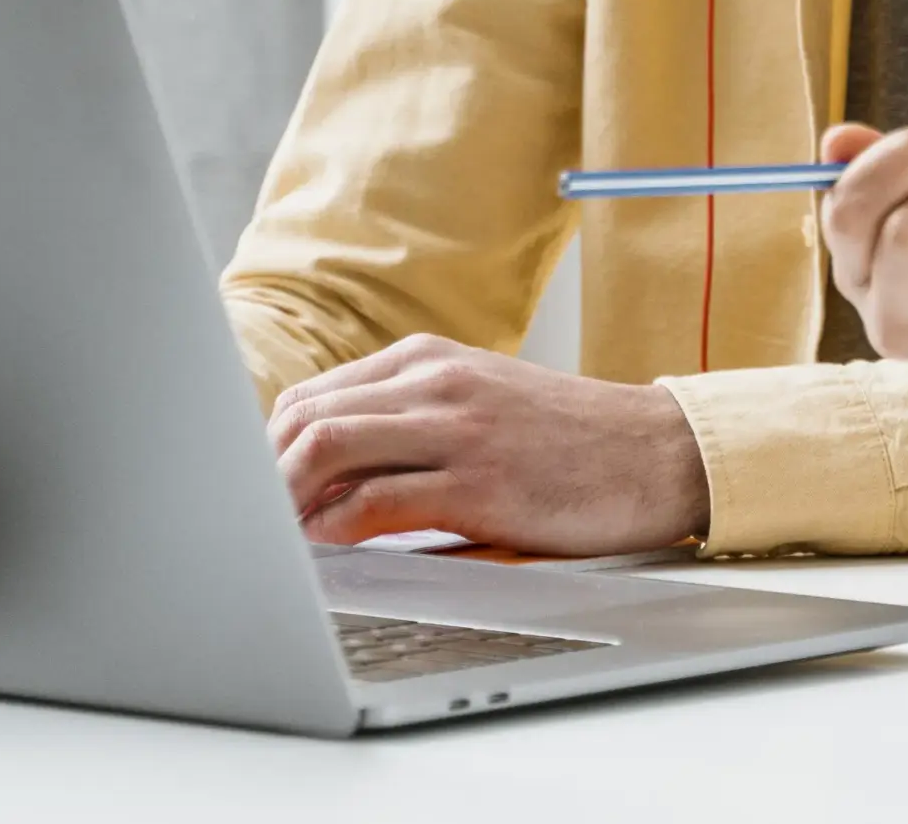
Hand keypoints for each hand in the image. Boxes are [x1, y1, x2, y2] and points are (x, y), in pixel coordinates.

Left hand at [269, 336, 711, 555]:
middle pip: (304, 418)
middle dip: (260, 477)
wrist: (657, 452)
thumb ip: (409, 419)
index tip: (253, 496)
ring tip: (276, 541)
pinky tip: (330, 550)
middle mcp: (437, 381)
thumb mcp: (482, 402)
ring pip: (326, 447)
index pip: (311, 397)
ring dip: (284, 500)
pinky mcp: (479, 482)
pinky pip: (376, 502)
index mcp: (431, 358)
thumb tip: (324, 474)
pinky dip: (335, 529)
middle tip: (249, 526)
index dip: (266, 453)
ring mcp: (457, 428)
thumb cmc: (568, 439)